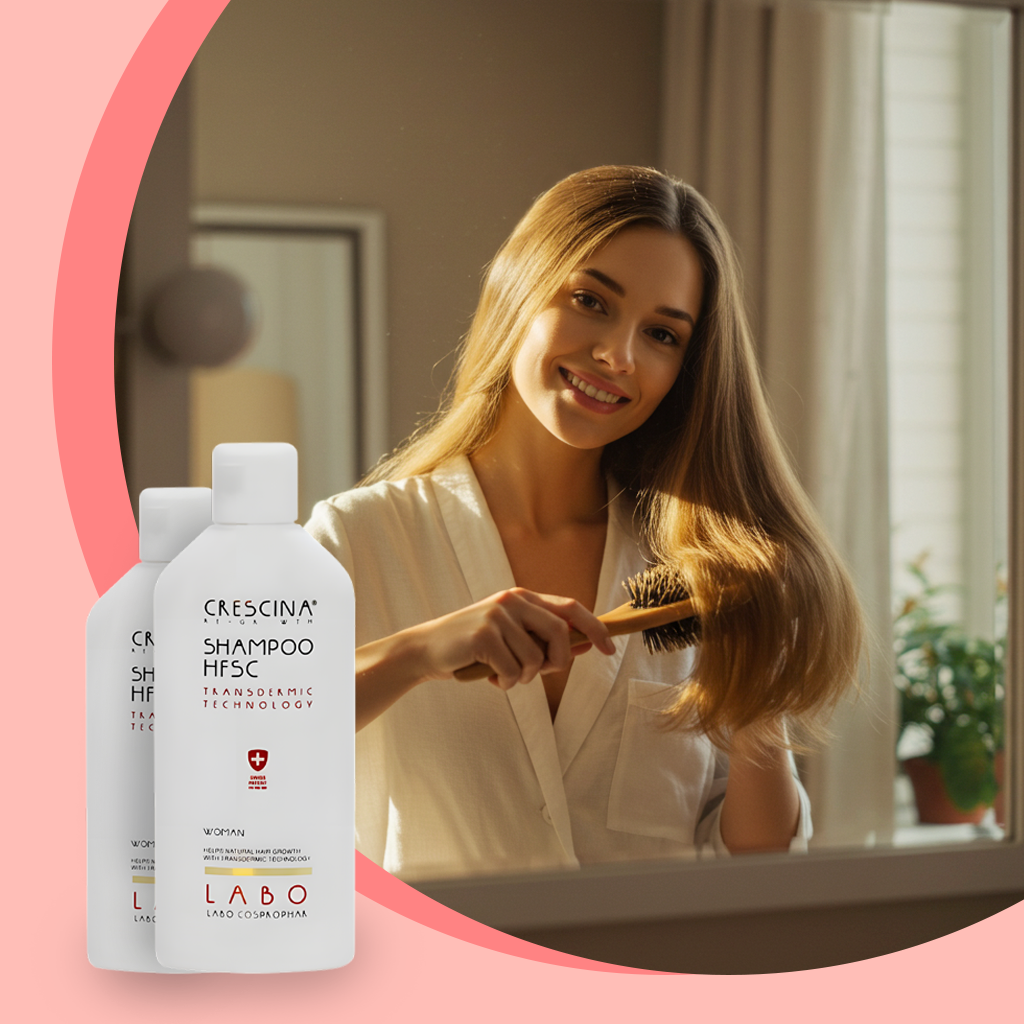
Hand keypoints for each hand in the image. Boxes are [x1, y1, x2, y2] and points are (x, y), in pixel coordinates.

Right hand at [415, 588, 615, 689]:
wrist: (426, 649)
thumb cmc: (472, 646)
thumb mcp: (509, 635)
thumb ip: (541, 637)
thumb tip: (584, 644)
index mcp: (523, 598)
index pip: (571, 608)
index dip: (595, 628)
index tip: (609, 649)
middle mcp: (513, 601)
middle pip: (561, 634)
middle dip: (558, 662)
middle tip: (539, 673)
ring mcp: (497, 616)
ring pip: (536, 659)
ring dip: (524, 677)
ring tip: (503, 674)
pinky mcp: (483, 635)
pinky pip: (513, 671)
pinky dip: (506, 683)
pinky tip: (490, 677)